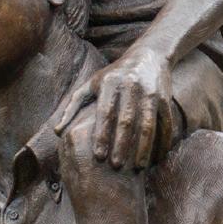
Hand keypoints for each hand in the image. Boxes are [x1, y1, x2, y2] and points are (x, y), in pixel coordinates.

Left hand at [49, 52, 181, 169]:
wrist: (148, 55)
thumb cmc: (113, 75)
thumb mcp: (91, 85)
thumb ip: (72, 107)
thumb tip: (57, 132)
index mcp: (109, 83)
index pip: (105, 112)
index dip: (102, 134)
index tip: (98, 155)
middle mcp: (130, 86)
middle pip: (126, 120)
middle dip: (121, 144)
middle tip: (115, 166)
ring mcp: (150, 92)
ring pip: (147, 124)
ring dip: (143, 147)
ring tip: (138, 167)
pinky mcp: (165, 98)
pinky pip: (165, 123)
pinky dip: (162, 141)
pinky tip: (157, 158)